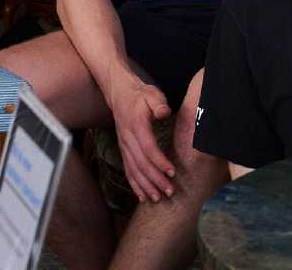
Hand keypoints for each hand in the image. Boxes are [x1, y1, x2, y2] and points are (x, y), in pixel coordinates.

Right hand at [110, 78, 175, 200]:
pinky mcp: (123, 151)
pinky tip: (142, 196)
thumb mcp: (152, 94)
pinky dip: (135, 185)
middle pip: (141, 164)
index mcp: (136, 126)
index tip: (172, 172)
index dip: (160, 162)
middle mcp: (128, 139)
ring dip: (146, 186)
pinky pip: (128, 170)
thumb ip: (158, 103)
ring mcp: (124, 146)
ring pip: (134, 171)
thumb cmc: (140, 95)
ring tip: (158, 198)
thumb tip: (164, 113)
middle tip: (169, 191)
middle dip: (155, 180)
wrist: (119, 94)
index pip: (148, 148)